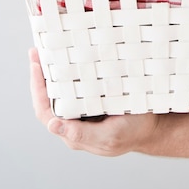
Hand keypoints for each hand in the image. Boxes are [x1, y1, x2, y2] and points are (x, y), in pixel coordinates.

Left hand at [29, 48, 159, 155]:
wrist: (152, 128)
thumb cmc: (131, 134)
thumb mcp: (108, 137)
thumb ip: (81, 134)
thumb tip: (52, 125)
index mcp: (73, 131)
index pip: (45, 111)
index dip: (37, 89)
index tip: (35, 66)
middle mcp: (73, 121)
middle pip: (47, 98)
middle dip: (39, 75)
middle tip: (36, 52)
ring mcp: (82, 110)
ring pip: (59, 91)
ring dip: (50, 72)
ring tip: (44, 52)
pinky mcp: (92, 99)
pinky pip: (74, 86)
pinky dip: (66, 72)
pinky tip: (65, 58)